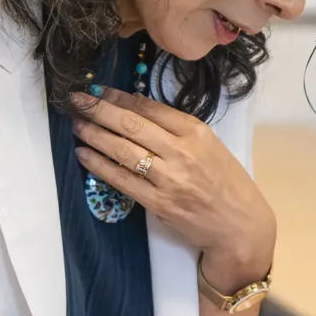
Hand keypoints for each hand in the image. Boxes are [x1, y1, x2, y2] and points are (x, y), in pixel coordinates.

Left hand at [70, 92, 276, 291]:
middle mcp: (181, 151)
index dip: (118, 97)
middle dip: (98, 110)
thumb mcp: (210, 146)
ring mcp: (169, 178)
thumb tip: (137, 109)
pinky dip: (99, 165)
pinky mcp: (158, 202)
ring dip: (94, 135)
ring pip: (122, 150)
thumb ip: (177, 129)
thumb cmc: (227, 183)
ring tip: (76, 124)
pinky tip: (84, 154)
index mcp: (196, 132)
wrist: (240, 225)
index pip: (149, 107)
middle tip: (75, 100)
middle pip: (131, 124)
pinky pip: (122, 180)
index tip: (97, 90)